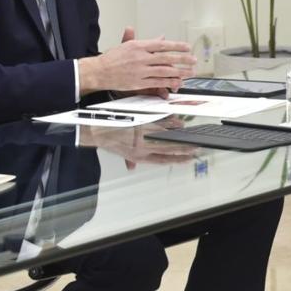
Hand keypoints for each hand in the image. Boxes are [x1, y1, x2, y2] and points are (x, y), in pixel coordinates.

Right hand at [79, 26, 195, 95]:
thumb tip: (161, 38)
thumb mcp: (128, 45)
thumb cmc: (112, 58)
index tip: (187, 47)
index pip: (162, 44)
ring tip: (190, 72)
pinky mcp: (138, 82)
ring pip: (164, 71)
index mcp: (138, 46)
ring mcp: (140, 70)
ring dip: (180, 72)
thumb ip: (146, 42)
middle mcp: (140, 57)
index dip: (176, 46)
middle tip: (193, 60)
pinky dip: (168, 82)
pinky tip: (177, 81)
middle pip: (166, 57)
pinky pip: (157, 82)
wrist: (98, 71)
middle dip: (183, 59)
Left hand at [80, 119, 194, 170]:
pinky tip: (177, 122)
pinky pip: (159, 124)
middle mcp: (144, 148)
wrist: (95, 129)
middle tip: (195, 148)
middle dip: (183, 150)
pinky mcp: (142, 124)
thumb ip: (129, 160)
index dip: (177, 160)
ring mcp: (144, 136)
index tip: (188, 159)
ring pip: (166, 136)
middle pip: (168, 150)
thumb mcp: (118, 153)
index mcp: (140, 156)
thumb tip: (131, 168)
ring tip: (188, 134)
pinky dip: (170, 123)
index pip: (163, 160)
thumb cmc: (108, 140)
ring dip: (179, 135)